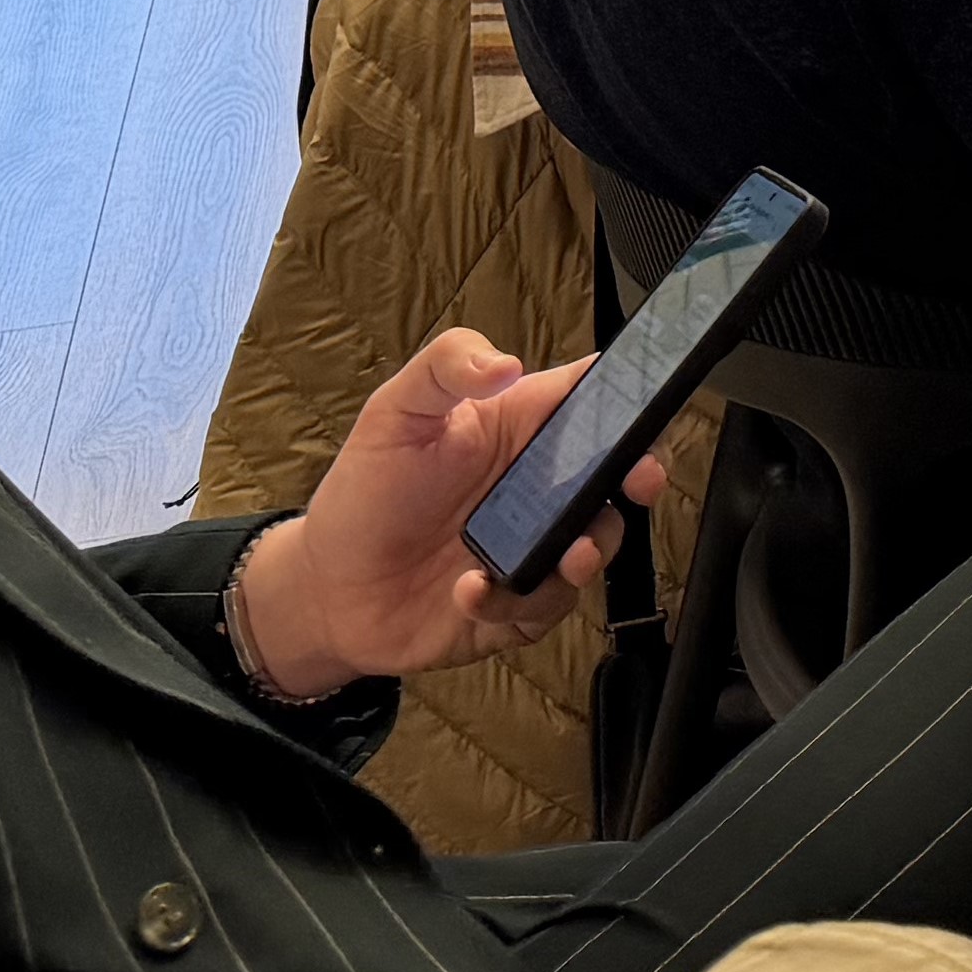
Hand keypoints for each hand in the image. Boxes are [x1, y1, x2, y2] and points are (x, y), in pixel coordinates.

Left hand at [230, 330, 661, 702]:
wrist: (326, 587)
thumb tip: (506, 364)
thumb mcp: (393, 413)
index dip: (629, 401)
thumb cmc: (364, 494)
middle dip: (640, 476)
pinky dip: (515, 601)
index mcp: (520, 432)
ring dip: (592, 550)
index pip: (591, 403)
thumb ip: (445, 366)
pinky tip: (472, 590)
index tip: (645, 407)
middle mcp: (537, 491)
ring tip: (569, 554)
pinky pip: (543, 607)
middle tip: (639, 479)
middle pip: (615, 477)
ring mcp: (533, 549)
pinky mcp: (519, 606)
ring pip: (595, 546)